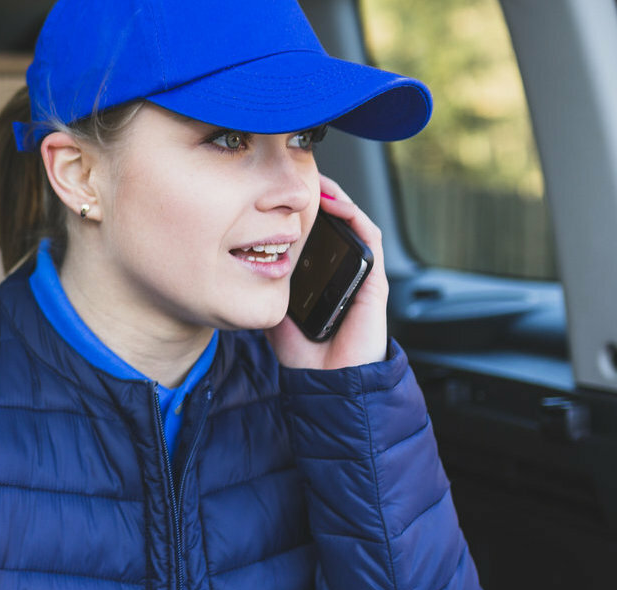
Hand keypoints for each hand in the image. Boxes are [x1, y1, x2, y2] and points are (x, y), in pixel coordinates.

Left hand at [266, 175, 390, 369]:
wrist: (330, 383)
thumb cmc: (306, 356)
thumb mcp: (275, 316)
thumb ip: (266, 292)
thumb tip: (243, 272)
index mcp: (322, 278)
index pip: (315, 236)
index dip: (301, 213)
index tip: (280, 196)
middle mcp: (343, 273)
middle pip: (334, 225)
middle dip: (318, 198)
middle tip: (297, 178)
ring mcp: (360, 275)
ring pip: (354, 224)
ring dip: (337, 199)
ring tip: (316, 182)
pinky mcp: (374, 281)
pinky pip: (369, 239)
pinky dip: (355, 216)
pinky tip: (337, 203)